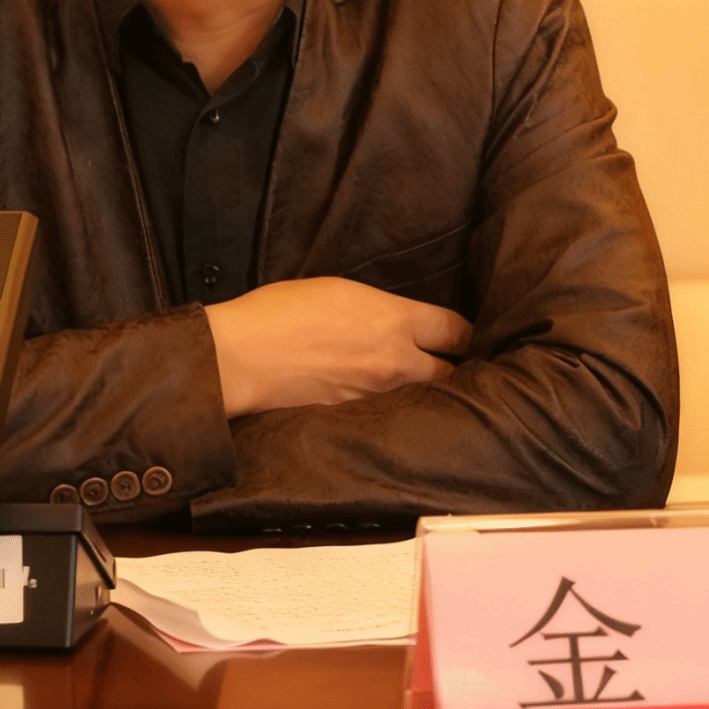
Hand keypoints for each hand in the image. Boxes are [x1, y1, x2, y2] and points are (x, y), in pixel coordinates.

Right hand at [202, 277, 473, 418]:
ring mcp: (376, 396)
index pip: (458, 331)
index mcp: (395, 321)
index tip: (463, 334)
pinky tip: (382, 401)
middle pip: (452, 373)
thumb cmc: (279, 312)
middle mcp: (396, 362)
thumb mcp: (339, 290)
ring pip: (422, 397)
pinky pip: (388, 414)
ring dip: (424, 391)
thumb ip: (379, 308)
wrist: (241, 357)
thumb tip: (395, 318)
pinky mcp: (355, 418)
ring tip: (420, 385)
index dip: (466, 333)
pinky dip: (391, 409)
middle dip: (453, 368)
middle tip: (450, 364)